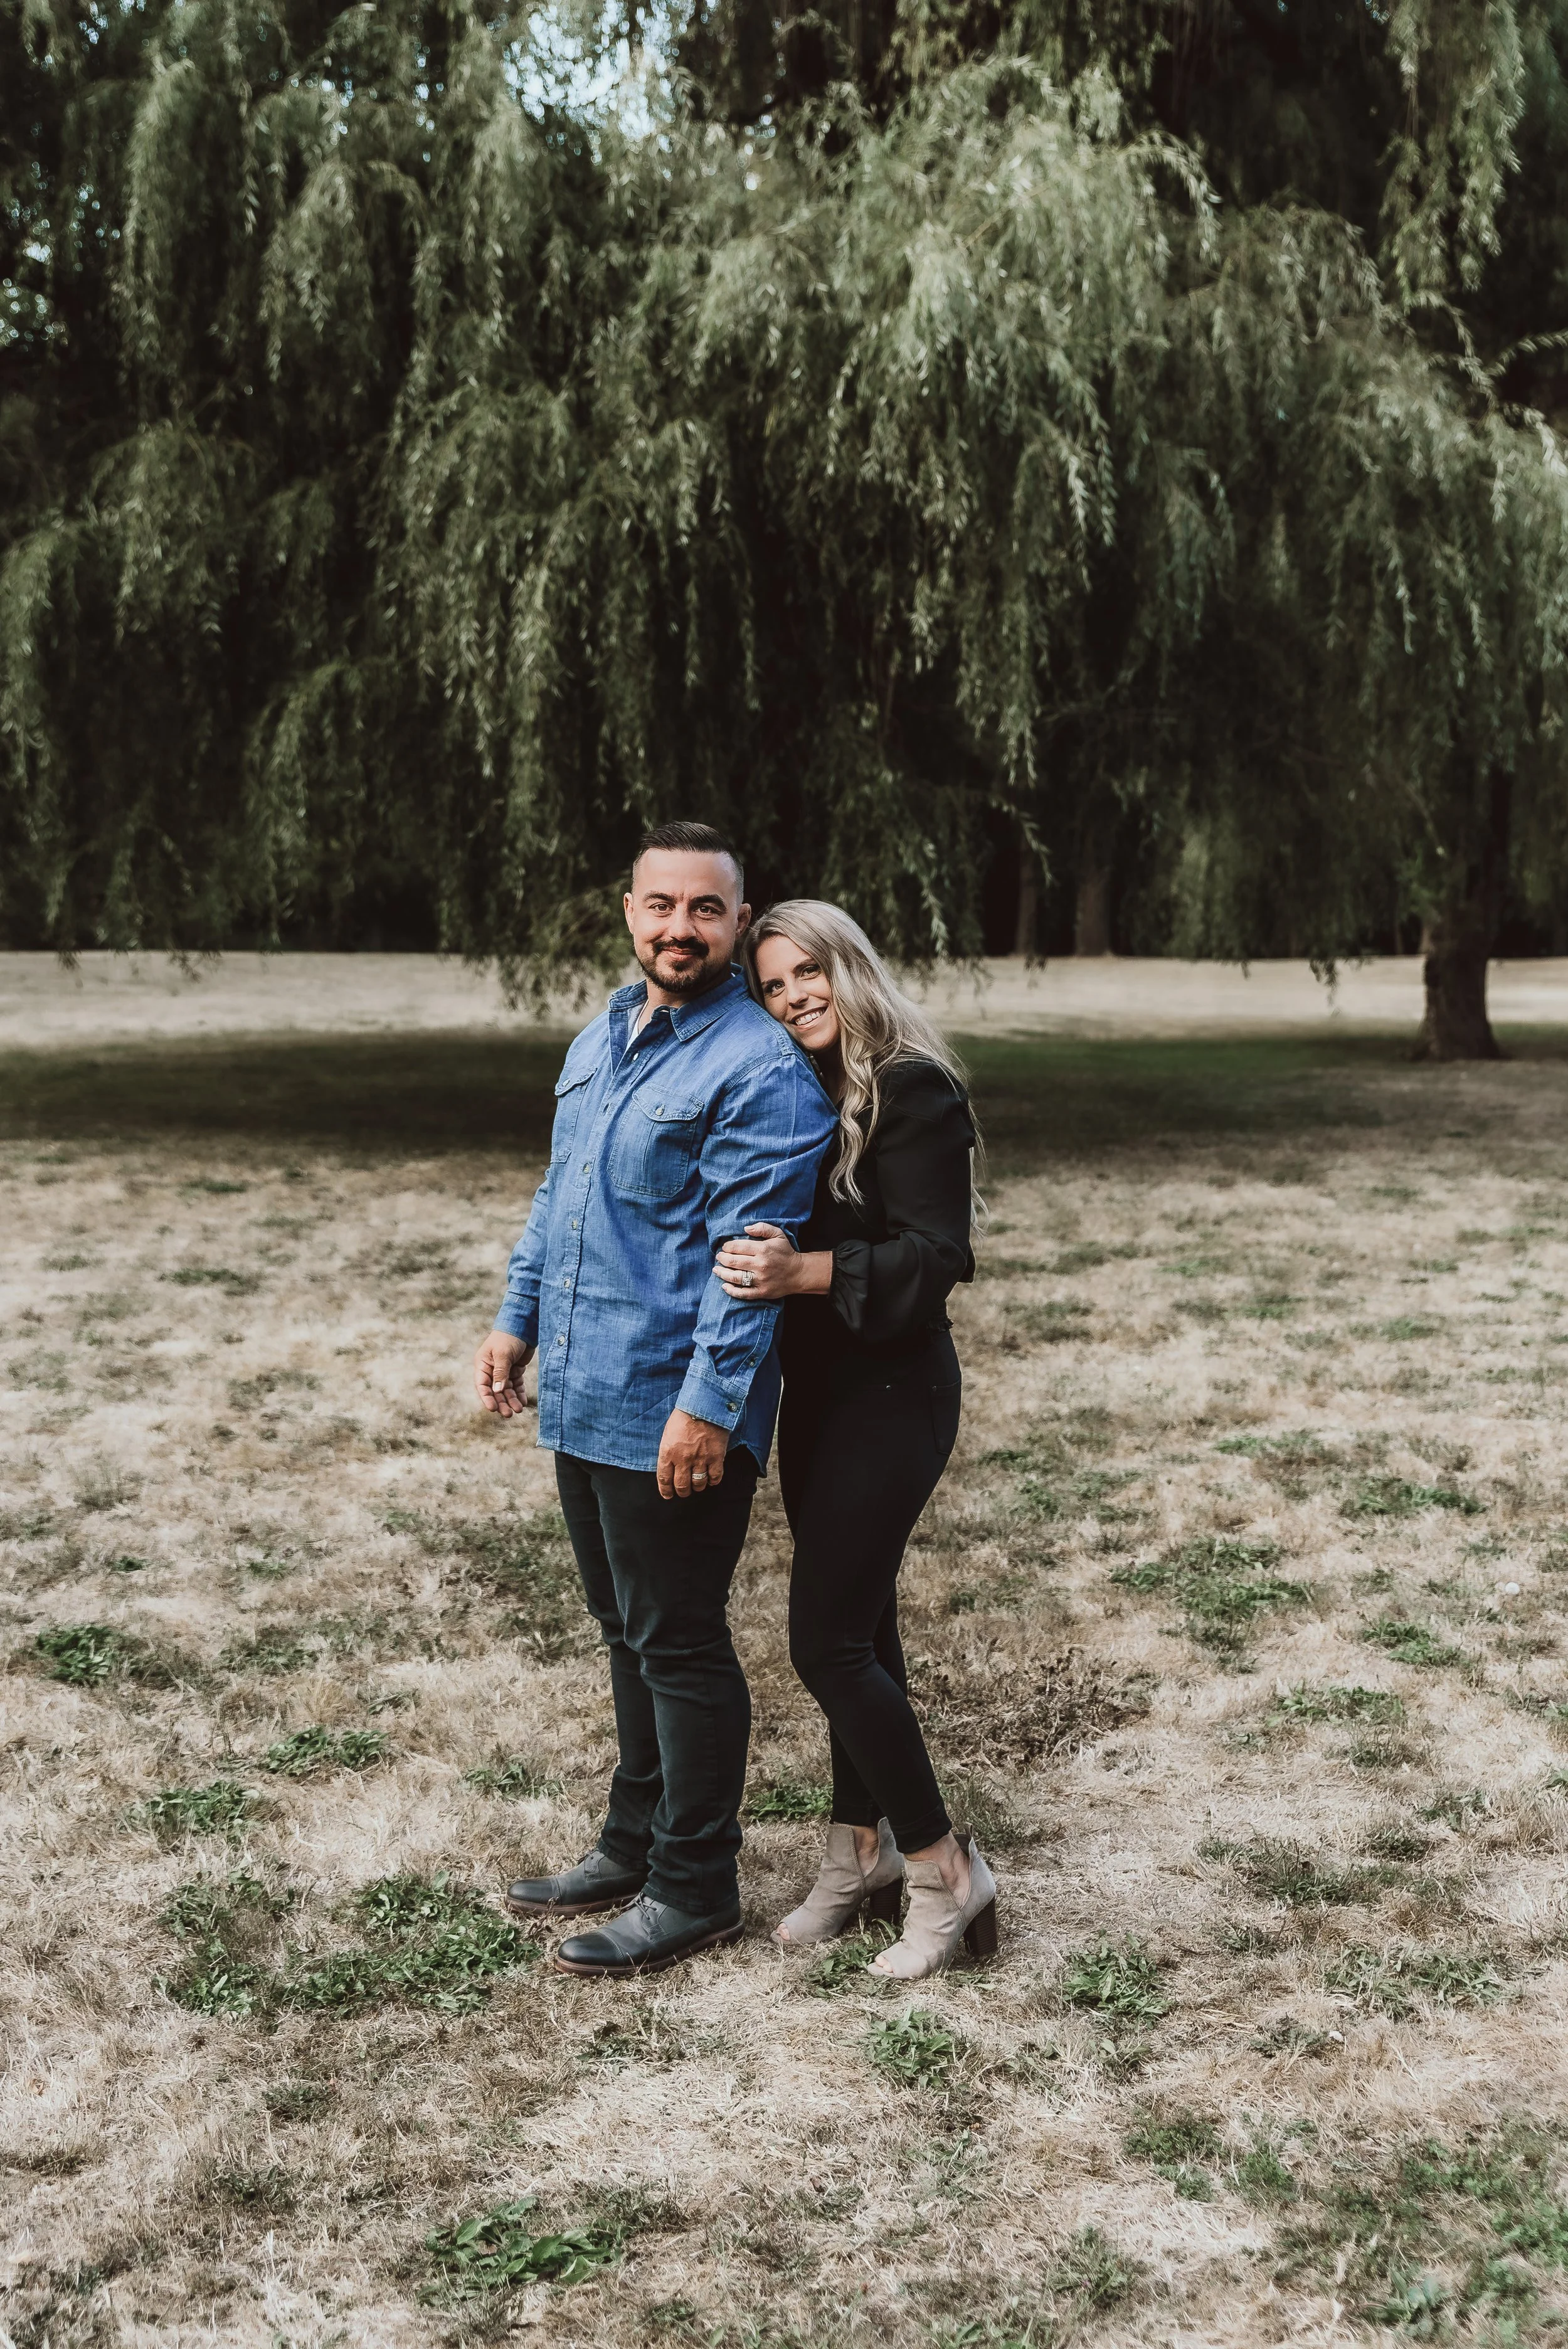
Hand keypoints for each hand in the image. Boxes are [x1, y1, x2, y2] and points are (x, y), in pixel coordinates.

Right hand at [474, 1331, 534, 1417]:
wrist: (524, 1325)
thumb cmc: (508, 1337)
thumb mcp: (503, 1354)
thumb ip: (500, 1372)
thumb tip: (497, 1391)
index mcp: (483, 1364)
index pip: (482, 1385)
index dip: (487, 1398)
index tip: (493, 1409)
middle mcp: (492, 1369)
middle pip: (495, 1390)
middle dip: (502, 1402)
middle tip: (508, 1414)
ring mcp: (504, 1371)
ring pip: (506, 1390)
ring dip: (511, 1400)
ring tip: (518, 1410)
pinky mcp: (515, 1370)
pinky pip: (516, 1385)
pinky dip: (519, 1393)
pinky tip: (523, 1402)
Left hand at [656, 1408, 729, 1499]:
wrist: (705, 1405)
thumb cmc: (684, 1416)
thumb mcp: (668, 1433)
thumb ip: (668, 1451)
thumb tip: (670, 1466)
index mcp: (668, 1452)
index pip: (664, 1479)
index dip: (666, 1491)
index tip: (668, 1495)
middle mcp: (683, 1459)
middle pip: (682, 1485)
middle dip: (682, 1492)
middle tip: (684, 1491)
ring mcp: (700, 1459)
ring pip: (698, 1484)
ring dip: (698, 1487)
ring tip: (698, 1484)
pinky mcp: (716, 1457)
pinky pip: (715, 1477)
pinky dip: (713, 1481)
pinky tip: (711, 1478)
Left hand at [715, 1223, 830, 1300]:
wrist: (799, 1273)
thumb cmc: (786, 1253)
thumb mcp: (778, 1235)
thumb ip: (762, 1228)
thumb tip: (745, 1228)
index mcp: (763, 1249)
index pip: (737, 1247)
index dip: (727, 1247)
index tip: (724, 1247)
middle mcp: (760, 1265)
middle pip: (733, 1262)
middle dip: (722, 1258)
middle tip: (719, 1257)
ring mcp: (760, 1280)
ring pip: (735, 1277)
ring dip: (722, 1273)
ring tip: (716, 1270)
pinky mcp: (761, 1292)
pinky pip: (742, 1293)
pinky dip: (731, 1290)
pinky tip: (724, 1286)